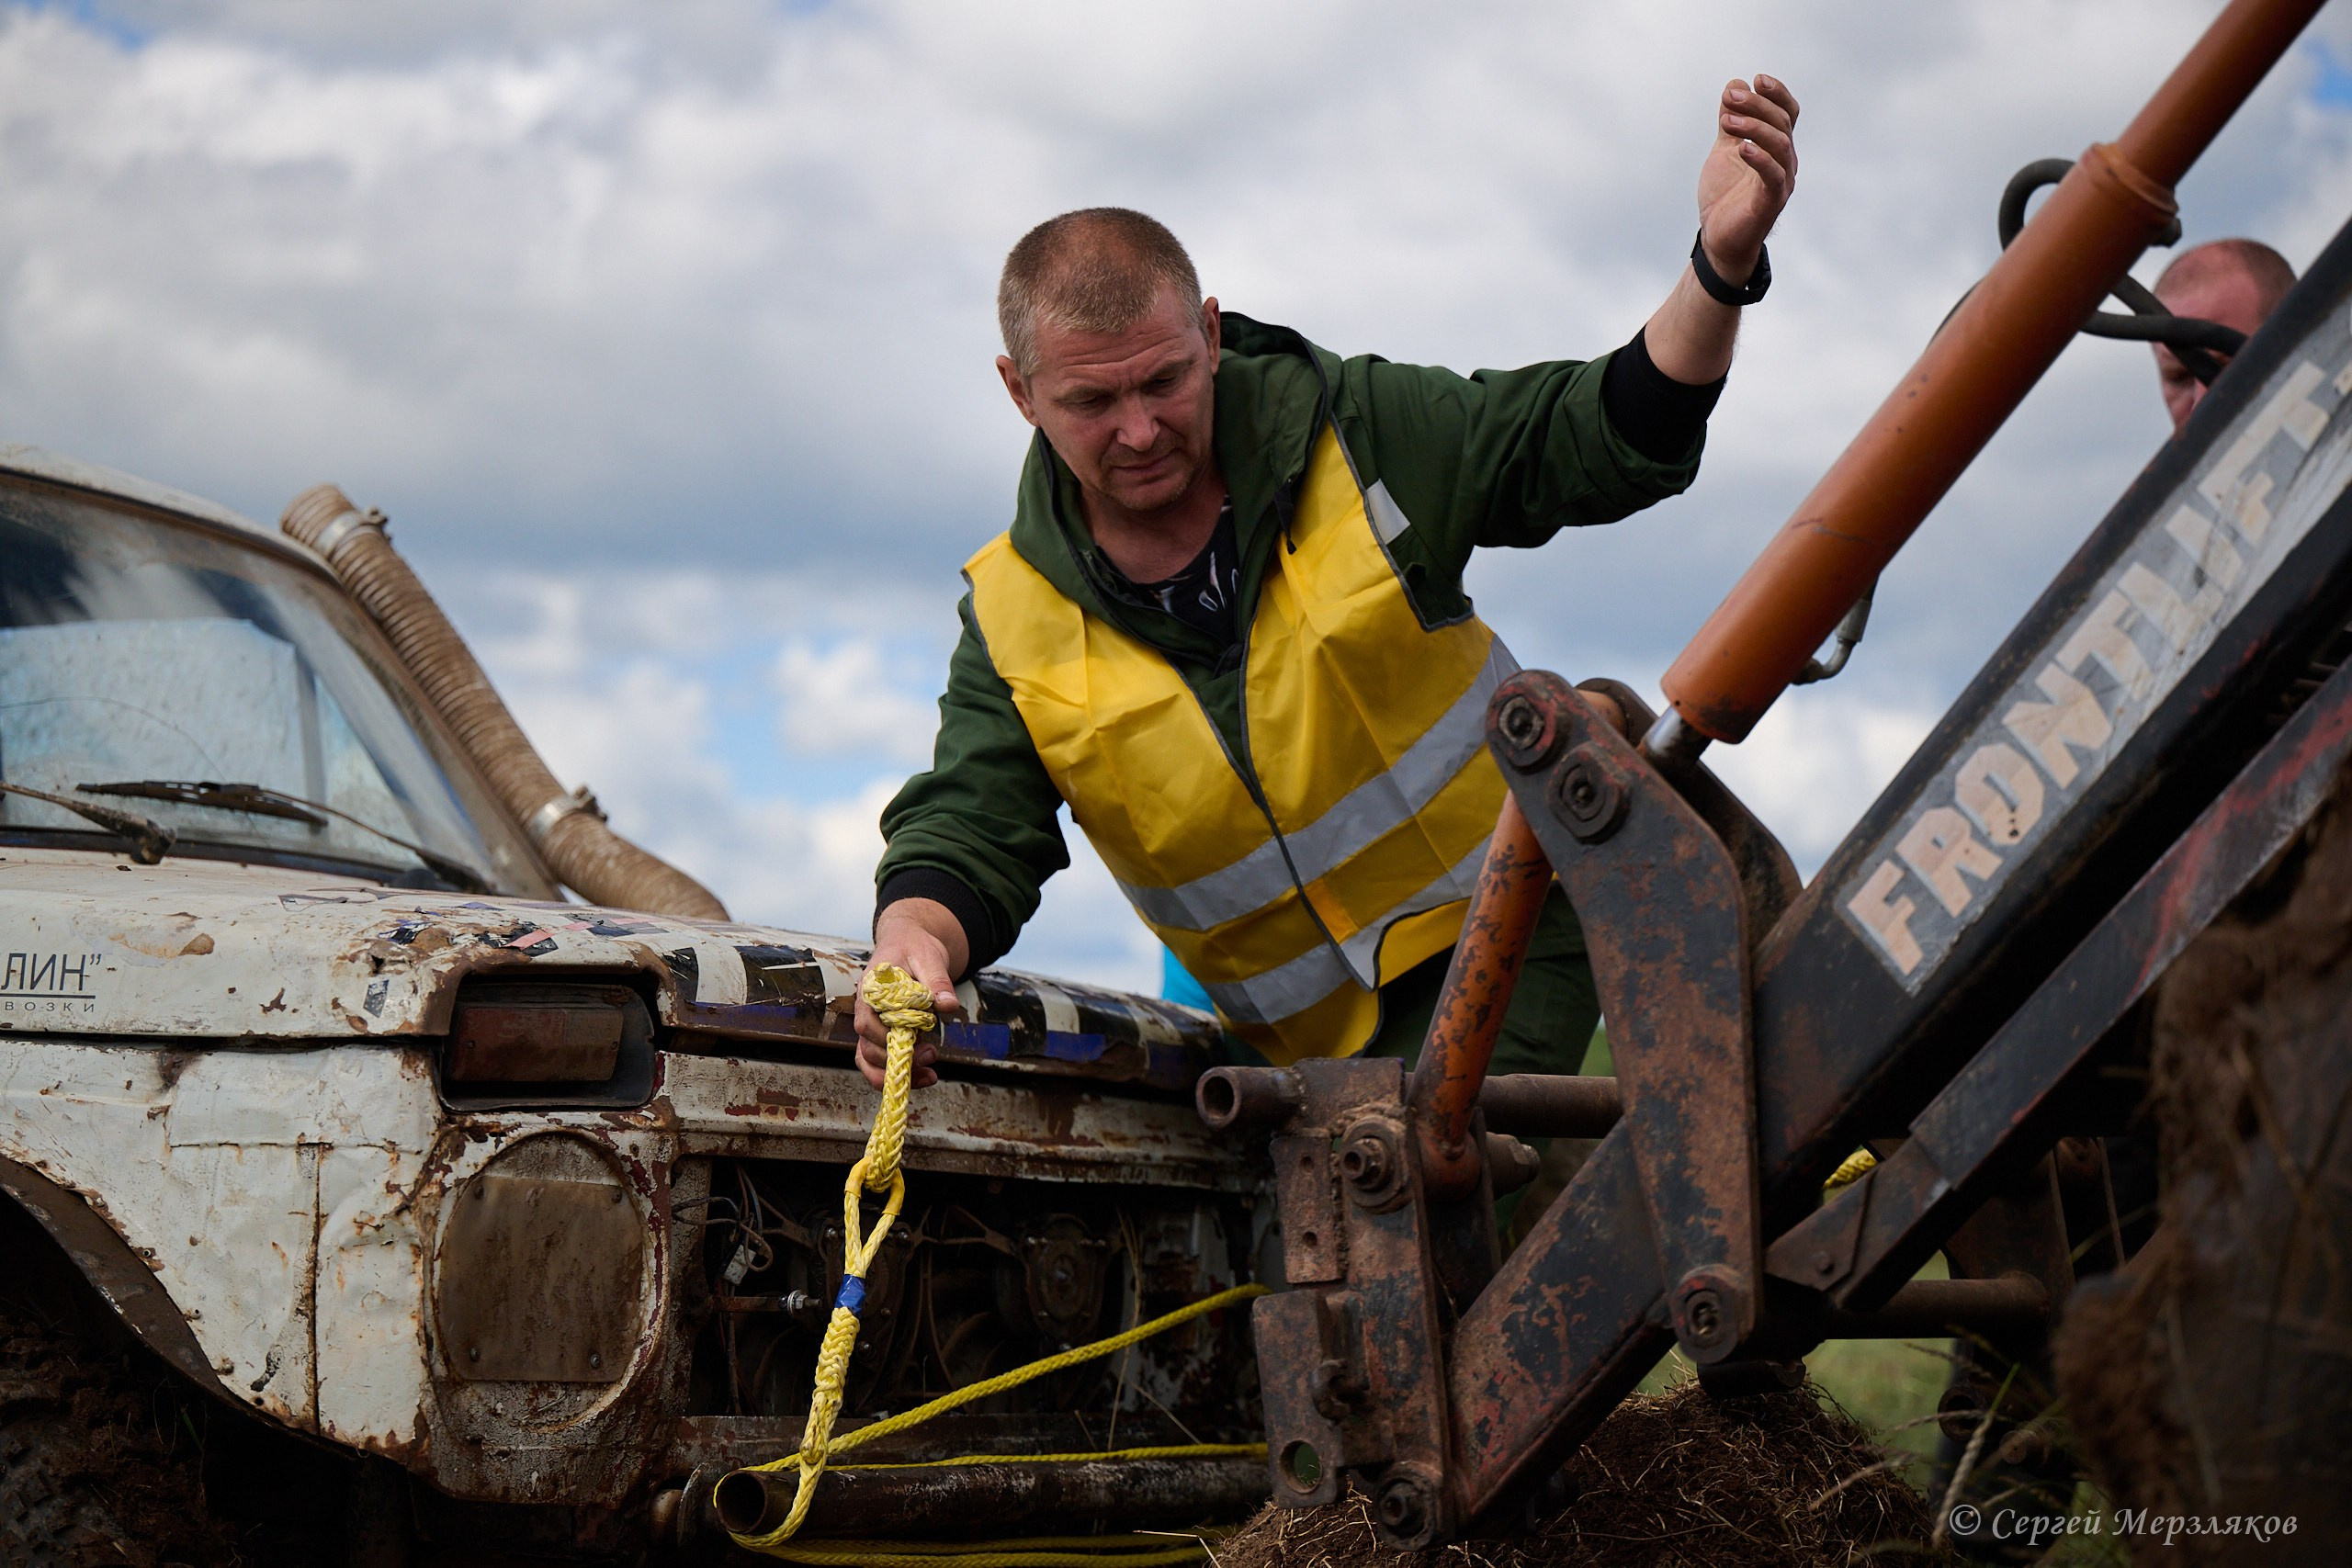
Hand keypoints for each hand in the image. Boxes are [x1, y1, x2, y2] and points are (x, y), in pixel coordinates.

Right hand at [855, 899, 966, 1089]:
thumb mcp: (929, 957)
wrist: (910, 941)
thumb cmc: (914, 946)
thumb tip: (948, 1005)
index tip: (913, 1041)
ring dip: (895, 1073)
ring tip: (930, 1076)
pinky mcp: (884, 1032)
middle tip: (930, 1055)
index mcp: (871, 990)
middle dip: (896, 1059)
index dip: (885, 1038)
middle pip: (867, 1047)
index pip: (866, 1022)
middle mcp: (866, 1010)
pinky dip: (898, 1072)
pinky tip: (924, 1075)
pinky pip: (880, 1059)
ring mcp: (873, 1024)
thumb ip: (937, 980)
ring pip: (869, 1059)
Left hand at [1696, 75, 1799, 282]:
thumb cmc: (1725, 196)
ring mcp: (1781, 180)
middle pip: (1782, 122)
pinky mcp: (1771, 201)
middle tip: (1729, 97)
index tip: (1756, 80)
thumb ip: (1730, 123)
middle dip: (1756, 105)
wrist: (1718, 238)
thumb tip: (1733, 85)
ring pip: (1779, 143)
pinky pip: (1773, 175)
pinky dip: (1759, 158)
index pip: (1787, 112)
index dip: (1777, 94)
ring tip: (1726, 121)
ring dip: (1753, 127)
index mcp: (1777, 147)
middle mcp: (1785, 160)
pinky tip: (1741, 149)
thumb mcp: (1723, 151)